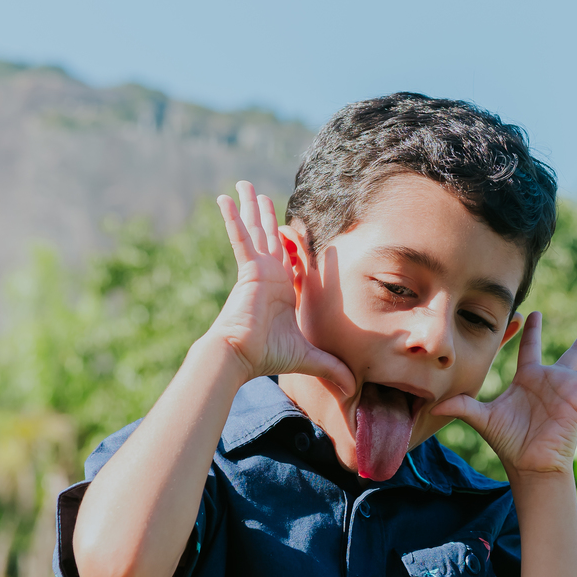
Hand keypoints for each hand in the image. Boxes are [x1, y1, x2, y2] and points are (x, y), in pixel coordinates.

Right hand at [213, 183, 354, 395]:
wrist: (241, 355)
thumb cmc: (268, 355)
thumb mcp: (307, 357)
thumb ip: (330, 368)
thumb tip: (352, 391)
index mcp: (282, 290)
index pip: (291, 260)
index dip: (295, 245)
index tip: (293, 230)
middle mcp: (269, 275)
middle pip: (269, 238)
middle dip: (265, 216)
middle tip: (260, 195)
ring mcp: (257, 269)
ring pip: (256, 230)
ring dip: (251, 208)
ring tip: (244, 185)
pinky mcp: (247, 268)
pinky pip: (240, 237)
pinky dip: (233, 219)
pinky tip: (224, 199)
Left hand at [431, 314, 576, 477]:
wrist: (528, 464)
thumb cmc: (508, 442)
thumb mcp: (482, 417)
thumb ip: (462, 405)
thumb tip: (435, 404)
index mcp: (530, 378)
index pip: (531, 347)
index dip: (531, 330)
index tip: (533, 313)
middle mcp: (555, 380)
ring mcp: (573, 390)